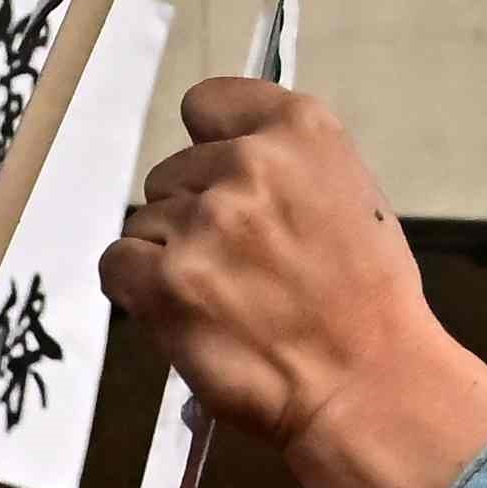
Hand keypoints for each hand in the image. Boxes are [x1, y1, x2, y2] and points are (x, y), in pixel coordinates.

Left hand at [105, 83, 486, 487]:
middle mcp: (250, 163)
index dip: (208, 145)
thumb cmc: (367, 300)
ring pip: (146, 222)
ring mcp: (205, 221)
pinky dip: (139, 291)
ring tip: (225, 299)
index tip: (223, 182)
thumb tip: (223, 160)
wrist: (370, 383)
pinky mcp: (166, 280)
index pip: (208, 104)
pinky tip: (184, 313)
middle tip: (240, 267)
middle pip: (172, 173)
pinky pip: (117, 263)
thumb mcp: (349, 197)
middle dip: (193, 216)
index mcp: (302, 131)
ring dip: (171, 258)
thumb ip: (286, 166)